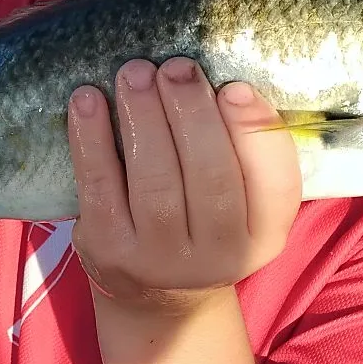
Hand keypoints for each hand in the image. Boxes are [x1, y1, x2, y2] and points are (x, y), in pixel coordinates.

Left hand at [67, 57, 302, 313]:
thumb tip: (230, 87)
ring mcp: (159, 259)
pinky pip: (99, 185)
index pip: (275, 184)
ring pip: (155, 180)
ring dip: (143, 116)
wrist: (158, 297)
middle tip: (177, 67)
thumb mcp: (246, 203)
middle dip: (192, 113)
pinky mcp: (107, 250)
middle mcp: (219, 256)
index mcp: (264, 235)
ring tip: (135, 72)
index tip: (235, 87)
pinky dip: (91, 137)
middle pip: (211, 177)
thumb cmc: (204, 224)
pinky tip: (88, 99)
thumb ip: (249, 151)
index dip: (256, 133)